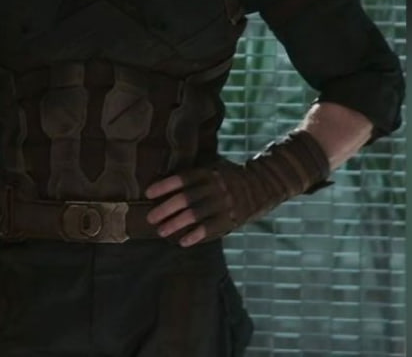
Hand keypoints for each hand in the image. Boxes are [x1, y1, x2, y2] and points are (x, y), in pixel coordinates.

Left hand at [145, 130, 331, 246]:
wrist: (263, 185)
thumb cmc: (230, 177)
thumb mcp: (214, 168)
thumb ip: (195, 175)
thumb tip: (164, 184)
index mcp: (208, 172)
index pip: (183, 178)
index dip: (164, 185)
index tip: (148, 192)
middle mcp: (215, 187)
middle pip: (185, 199)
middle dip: (165, 209)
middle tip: (150, 218)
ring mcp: (223, 203)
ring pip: (195, 215)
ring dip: (175, 224)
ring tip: (161, 232)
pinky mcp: (231, 219)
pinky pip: (210, 229)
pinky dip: (195, 236)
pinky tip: (183, 242)